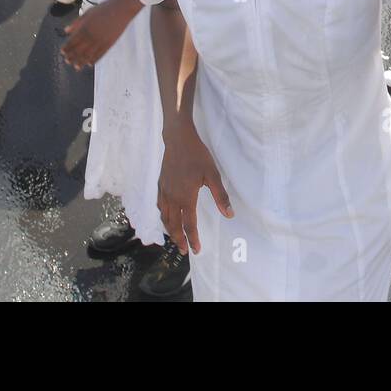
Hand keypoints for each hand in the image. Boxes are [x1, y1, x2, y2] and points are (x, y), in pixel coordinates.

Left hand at [61, 0, 132, 68]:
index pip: (72, 41)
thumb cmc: (104, 9)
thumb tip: (66, 30)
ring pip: (88, 54)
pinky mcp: (109, 43)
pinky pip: (100, 54)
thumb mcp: (87, 13)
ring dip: (81, 61)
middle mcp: (91, 36)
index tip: (63, 52)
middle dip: (72, 56)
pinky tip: (90, 64)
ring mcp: (100, 41)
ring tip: (76, 67)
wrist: (121, 10)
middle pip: (79, 49)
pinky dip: (94, 60)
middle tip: (67, 61)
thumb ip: (76, 23)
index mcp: (84, 28)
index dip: (67, 48)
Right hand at [158, 125, 232, 255]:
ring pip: (165, 217)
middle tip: (184, 251)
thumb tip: (229, 214)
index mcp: (185, 197)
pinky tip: (167, 218)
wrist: (178, 140)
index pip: (188, 224)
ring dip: (170, 230)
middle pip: (173, 225)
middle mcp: (172, 198)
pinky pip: (160, 207)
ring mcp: (164, 192)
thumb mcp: (212, 175)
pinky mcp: (161, 185)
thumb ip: (220, 196)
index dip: (193, 239)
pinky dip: (164, 217)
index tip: (196, 250)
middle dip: (179, 240)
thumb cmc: (197, 156)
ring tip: (176, 238)